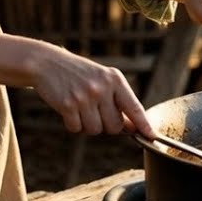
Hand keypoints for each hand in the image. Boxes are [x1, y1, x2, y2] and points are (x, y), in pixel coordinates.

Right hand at [28, 40, 153, 136]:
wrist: (49, 63)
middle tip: (95, 109)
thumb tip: (133, 128)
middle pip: (115, 126)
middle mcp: (103, 87)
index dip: (144, 125)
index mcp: (115, 80)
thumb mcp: (103, 80)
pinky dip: (72, 124)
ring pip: (96, 130)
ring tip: (81, 107)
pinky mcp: (68, 105)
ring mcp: (85, 96)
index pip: (135, 107)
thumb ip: (118, 101)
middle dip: (106, 125)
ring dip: (88, 125)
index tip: (152, 137)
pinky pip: (77, 129)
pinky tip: (69, 108)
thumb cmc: (80, 74)